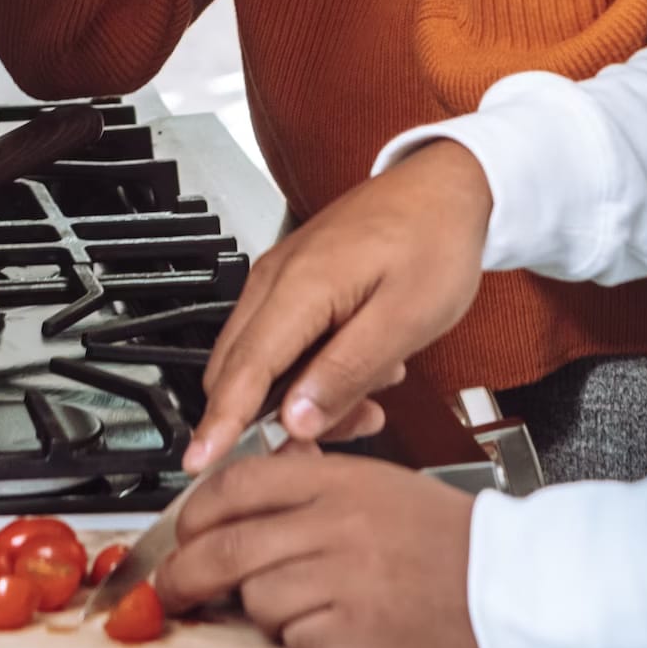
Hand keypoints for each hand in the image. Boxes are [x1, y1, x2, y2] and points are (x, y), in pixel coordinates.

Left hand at [160, 449, 486, 647]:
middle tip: (176, 588)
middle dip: (186, 574)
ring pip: (254, 596)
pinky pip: (292, 636)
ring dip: (256, 610)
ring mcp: (343, 575)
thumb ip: (317, 480)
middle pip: (226, 546)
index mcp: (340, 479)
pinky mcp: (354, 628)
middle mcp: (335, 521)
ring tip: (291, 607)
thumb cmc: (452, 540)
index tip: (184, 532)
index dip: (196, 512)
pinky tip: (327, 627)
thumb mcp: (381, 485)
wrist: (513, 584)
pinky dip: (296, 638)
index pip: (238, 484)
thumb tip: (256, 483)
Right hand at [187, 141, 491, 469]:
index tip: (199, 461)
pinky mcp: (296, 283)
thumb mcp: (405, 319)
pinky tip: (358, 371)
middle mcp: (277, 279)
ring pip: (262, 361)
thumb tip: (295, 418)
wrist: (447, 186)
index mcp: (301, 286)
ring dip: (300, 396)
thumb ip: (346, 372)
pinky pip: (282, 341)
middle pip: (240, 371)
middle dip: (271, 420)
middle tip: (326, 441)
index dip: (221, 423)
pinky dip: (310, 371)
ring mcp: (282, 278)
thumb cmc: (435, 239)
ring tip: (367, 401)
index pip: (244, 370)